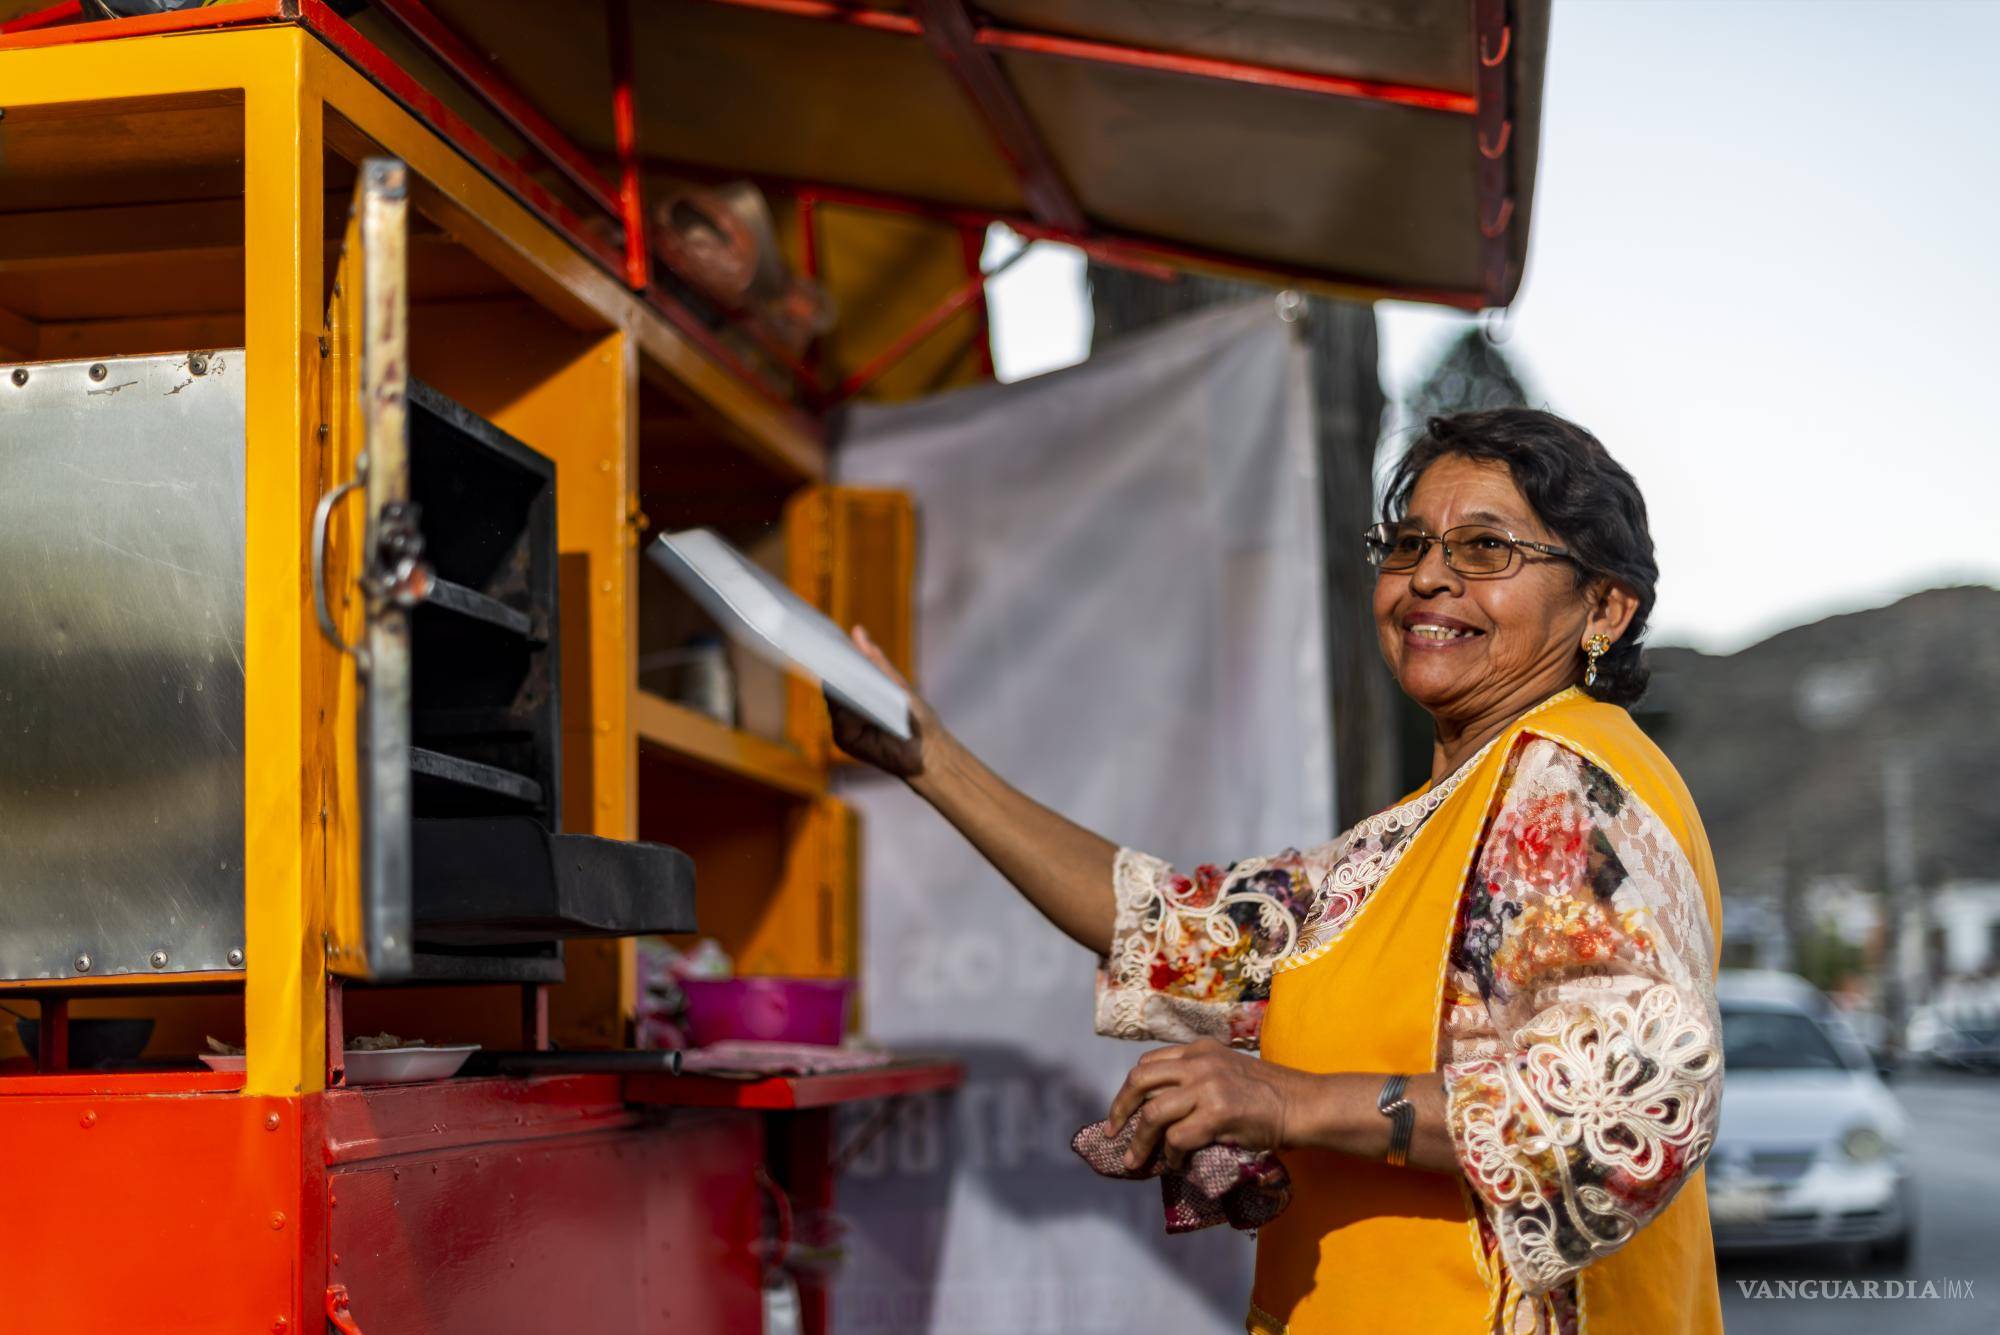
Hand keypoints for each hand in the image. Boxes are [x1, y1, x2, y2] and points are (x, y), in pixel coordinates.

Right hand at [826, 625, 940, 781]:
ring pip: (833, 702)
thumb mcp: (895, 683)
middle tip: (829, 649)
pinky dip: (843, 709)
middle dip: (832, 669)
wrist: (928, 750)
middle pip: (832, 686)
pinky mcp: (846, 740)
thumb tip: (857, 630)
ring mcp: (844, 726)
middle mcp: (847, 710)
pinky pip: (839, 721)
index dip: (833, 656)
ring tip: (839, 667)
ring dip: (837, 687)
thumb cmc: (915, 716)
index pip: (840, 672)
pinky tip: (850, 696)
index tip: (828, 638)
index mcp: (858, 694)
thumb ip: (875, 660)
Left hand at [1104, 1037, 1320, 1171]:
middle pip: (1139, 1080)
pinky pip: (1177, 1139)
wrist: (1302, 1104)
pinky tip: (1176, 1164)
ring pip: (1153, 1114)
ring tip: (1136, 1160)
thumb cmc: (1268, 1095)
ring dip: (1140, 1142)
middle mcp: (1198, 1062)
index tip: (1122, 1110)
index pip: (1149, 1063)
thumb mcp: (1227, 1071)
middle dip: (1120, 1108)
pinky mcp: (1217, 1113)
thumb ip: (1196, 1078)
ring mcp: (1207, 1086)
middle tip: (1113, 1131)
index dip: (1130, 1089)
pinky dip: (1171, 1156)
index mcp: (1198, 1050)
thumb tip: (1159, 1107)